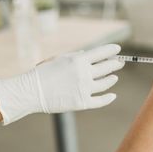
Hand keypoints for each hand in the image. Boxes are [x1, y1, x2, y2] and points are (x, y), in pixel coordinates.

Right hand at [0, 44, 124, 124]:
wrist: (32, 91)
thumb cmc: (43, 72)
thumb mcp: (59, 58)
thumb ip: (76, 56)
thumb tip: (88, 55)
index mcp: (78, 60)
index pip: (101, 52)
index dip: (111, 50)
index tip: (117, 49)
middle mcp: (84, 73)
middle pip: (106, 67)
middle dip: (115, 63)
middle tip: (120, 62)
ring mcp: (84, 89)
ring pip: (105, 83)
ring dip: (112, 79)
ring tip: (115, 77)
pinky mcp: (82, 103)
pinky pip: (100, 101)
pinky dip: (108, 98)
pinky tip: (113, 95)